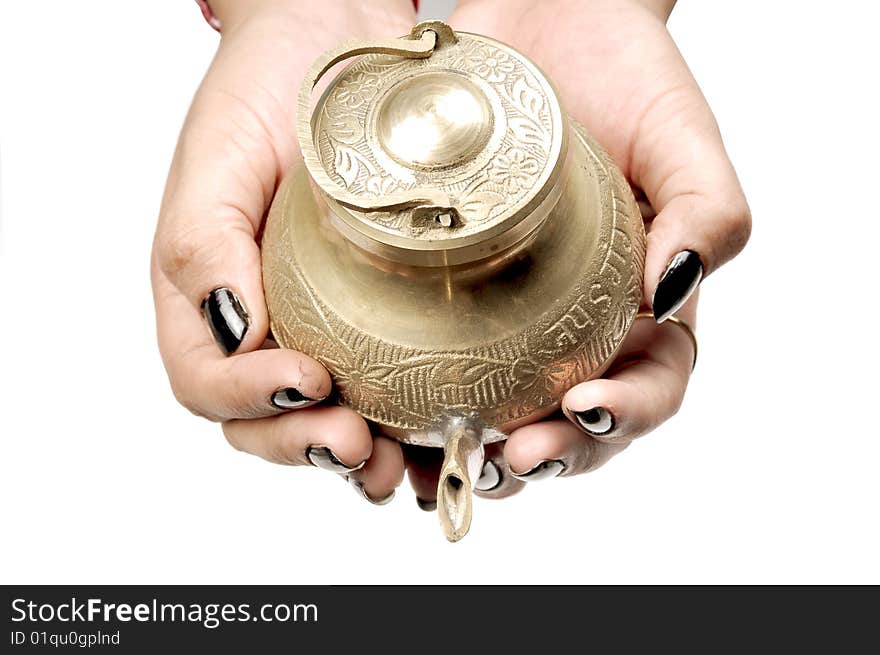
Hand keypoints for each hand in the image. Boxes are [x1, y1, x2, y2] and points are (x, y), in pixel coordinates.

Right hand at [152, 0, 416, 502]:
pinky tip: (433, 431)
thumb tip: (234, 334)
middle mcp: (262, 324)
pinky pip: (383, 386)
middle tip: (356, 446)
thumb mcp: (220, 157)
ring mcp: (321, 325)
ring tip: (395, 462)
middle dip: (305, 447)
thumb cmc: (267, 91)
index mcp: (208, 297)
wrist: (338, 43)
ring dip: (355, 456)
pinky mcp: (380, 317)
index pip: (207, 382)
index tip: (308, 381)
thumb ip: (204, 245)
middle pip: (264, 421)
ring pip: (322, 419)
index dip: (249, 401)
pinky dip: (402, 422)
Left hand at [397, 0, 749, 499]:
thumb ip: (708, 213)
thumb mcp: (683, 137)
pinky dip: (417, 405)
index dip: (625, 416)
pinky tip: (387, 421)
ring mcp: (513, 315)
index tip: (580, 407)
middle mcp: (579, 322)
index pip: (653, 384)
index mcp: (645, 305)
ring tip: (442, 461)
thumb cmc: (625, 76)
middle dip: (547, 456)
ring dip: (474, 452)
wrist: (544, 20)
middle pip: (574, 422)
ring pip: (502, 410)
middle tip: (507, 458)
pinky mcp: (447, 295)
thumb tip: (675, 295)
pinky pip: (435, 363)